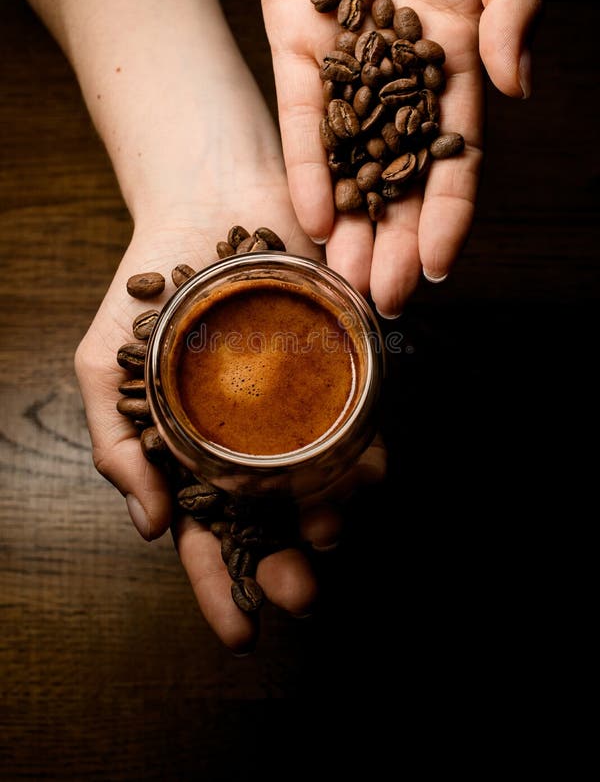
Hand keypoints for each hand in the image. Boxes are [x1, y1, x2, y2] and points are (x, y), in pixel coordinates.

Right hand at [75, 159, 385, 652]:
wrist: (206, 197)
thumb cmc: (145, 285)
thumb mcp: (107, 368)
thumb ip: (116, 446)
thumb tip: (148, 529)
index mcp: (198, 452)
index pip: (210, 538)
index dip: (224, 590)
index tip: (246, 637)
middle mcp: (255, 440)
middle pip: (275, 523)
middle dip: (289, 566)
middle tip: (306, 594)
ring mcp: (300, 407)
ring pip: (324, 481)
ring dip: (333, 514)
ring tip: (332, 529)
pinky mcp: (339, 366)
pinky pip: (361, 419)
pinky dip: (366, 450)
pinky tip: (367, 470)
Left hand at [257, 0, 540, 315]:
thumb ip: (514, 2)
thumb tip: (514, 84)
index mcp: (460, 54)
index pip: (455, 154)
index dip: (448, 212)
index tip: (438, 265)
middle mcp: (402, 75)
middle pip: (397, 176)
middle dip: (390, 239)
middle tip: (382, 298)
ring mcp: (348, 65)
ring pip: (348, 161)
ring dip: (347, 223)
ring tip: (342, 280)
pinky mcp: (296, 43)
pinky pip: (302, 116)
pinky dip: (305, 165)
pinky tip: (309, 215)